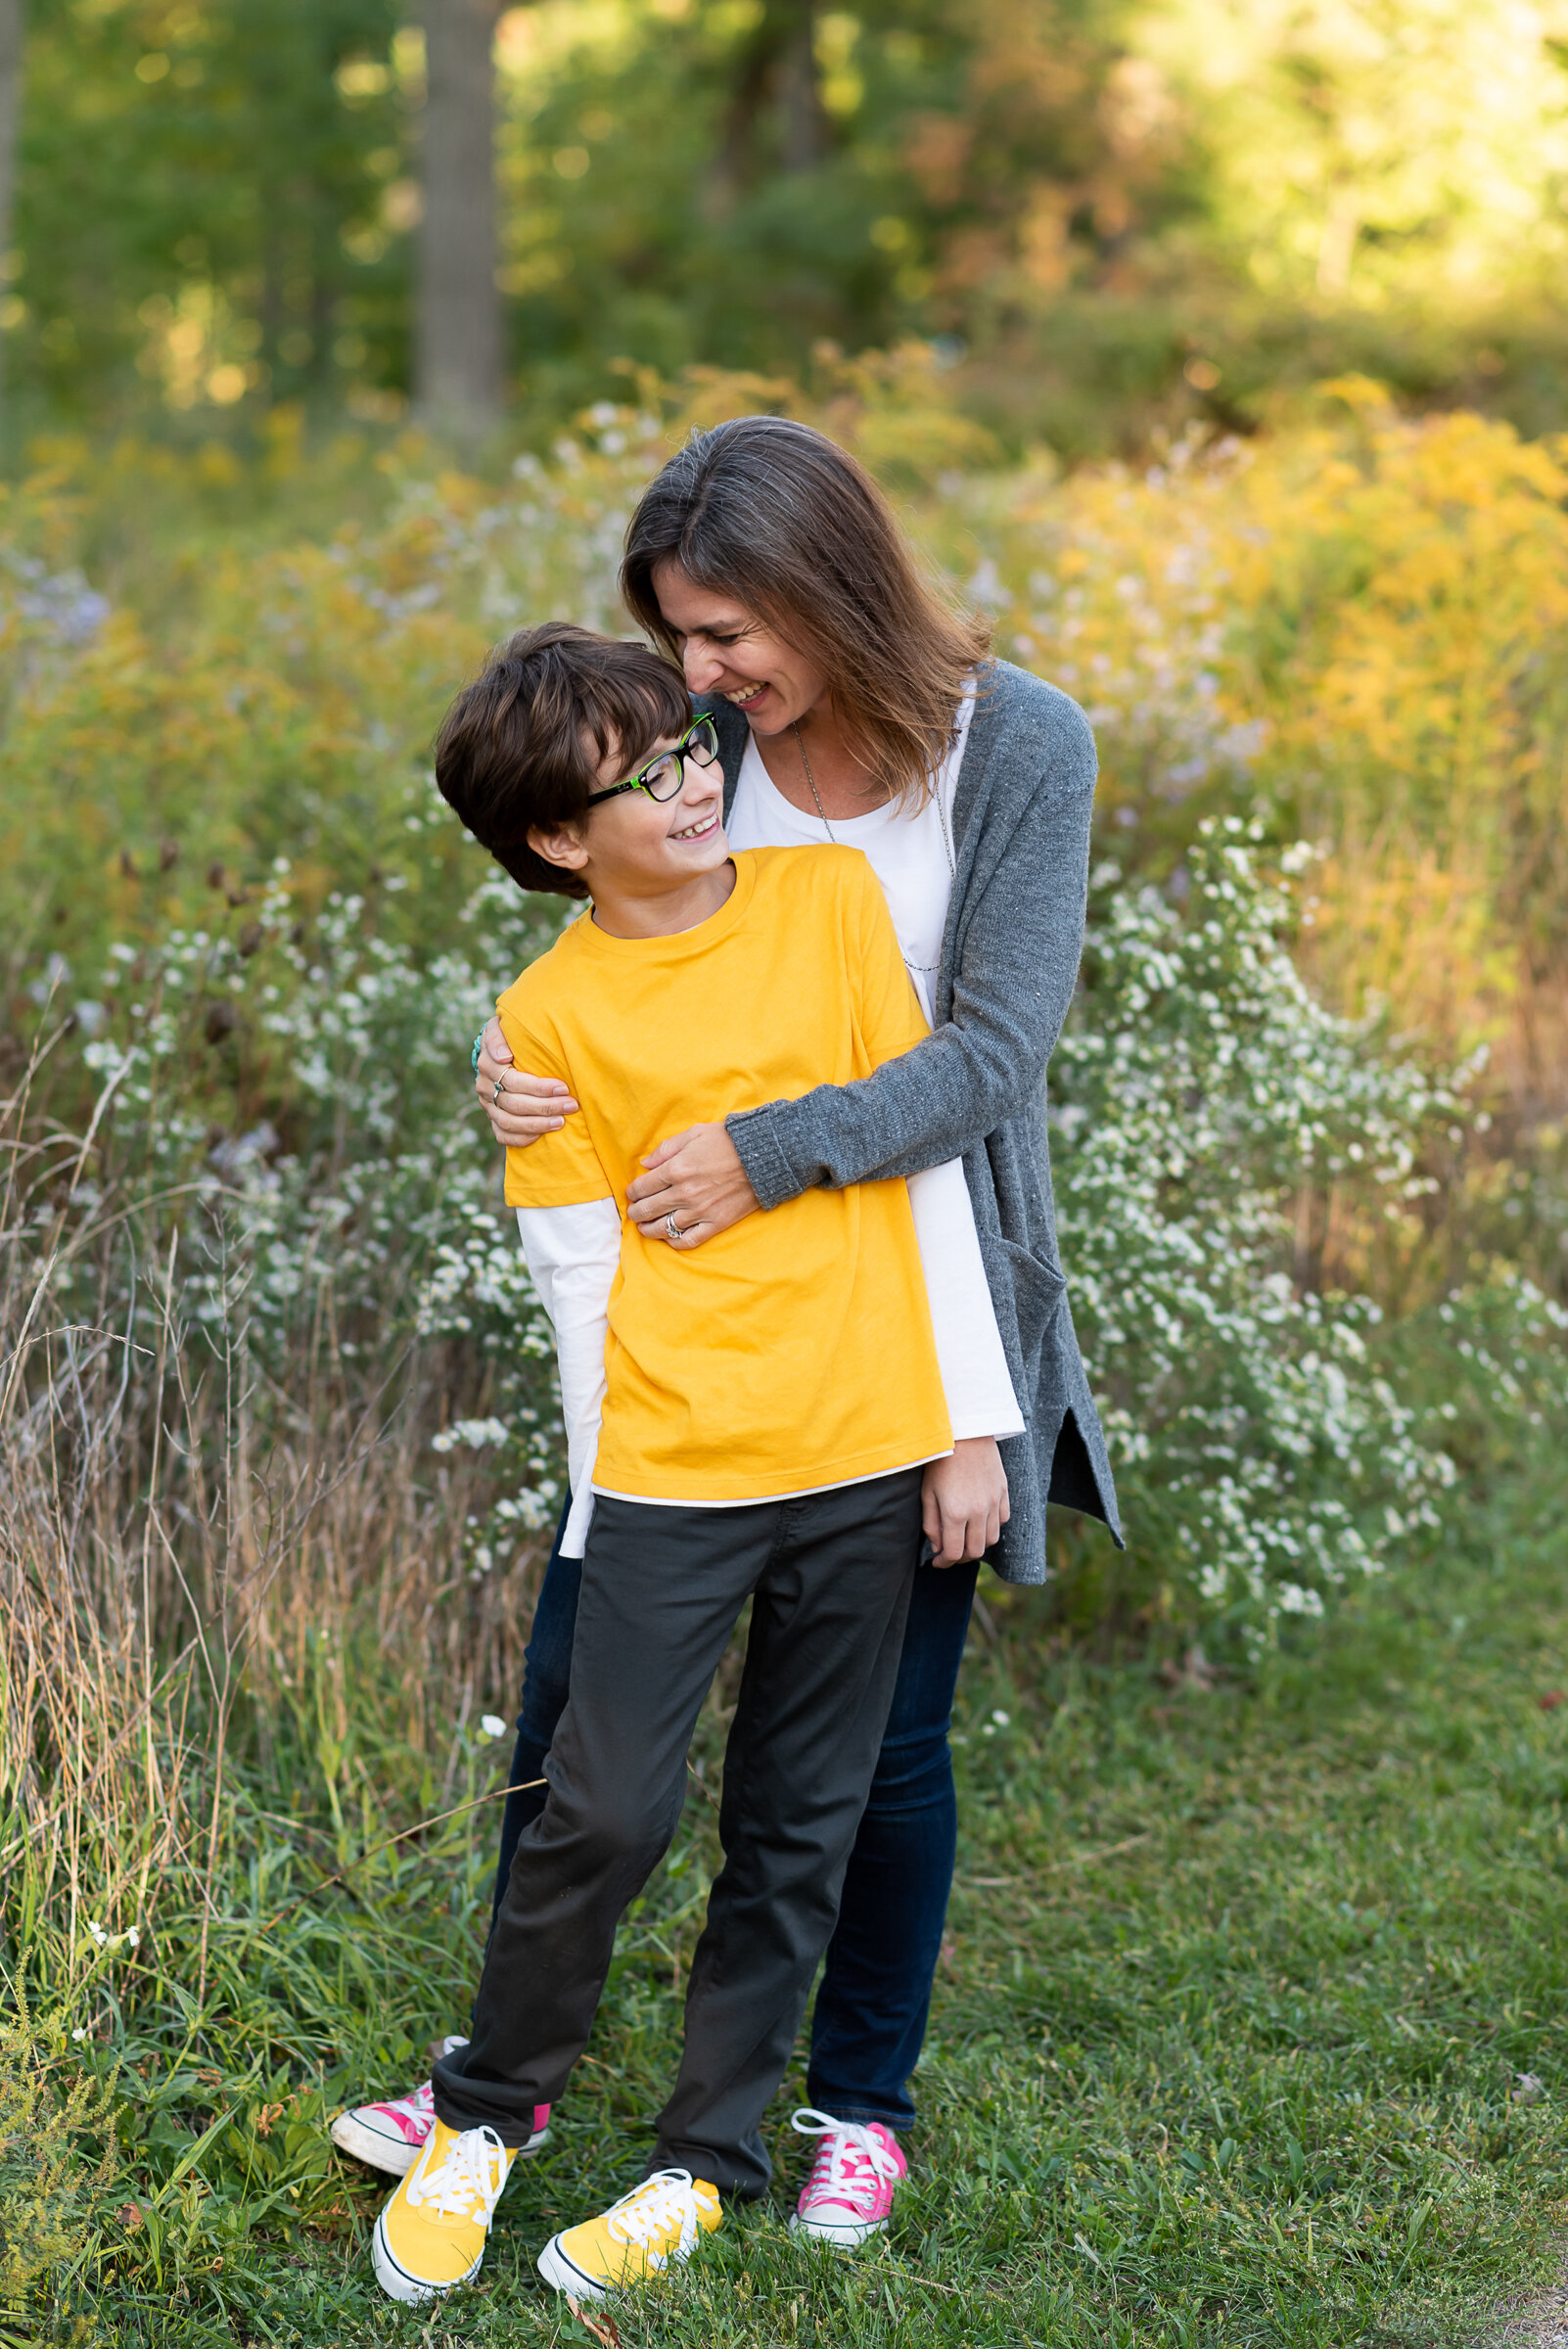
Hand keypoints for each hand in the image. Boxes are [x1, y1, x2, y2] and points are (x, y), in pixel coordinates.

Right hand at [475, 1015, 578, 1148]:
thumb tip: (503, 1057)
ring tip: (561, 1121)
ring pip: (509, 1122)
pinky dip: (522, 1138)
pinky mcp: (492, 1119)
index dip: (538, 1087)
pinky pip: (503, 1135)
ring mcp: (487, 1105)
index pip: (512, 1080)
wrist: (500, 1049)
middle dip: (546, 1106)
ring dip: (538, 1124)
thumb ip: (499, 1036)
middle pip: (514, 1103)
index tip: (563, 1086)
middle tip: (571, 1105)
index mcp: (488, 1064)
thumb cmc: (510, 1035)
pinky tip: (541, 1136)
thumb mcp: (502, 1026)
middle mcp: (484, 1086)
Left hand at [625, 1122, 760, 1248]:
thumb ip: (666, 1149)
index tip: (632, 1193)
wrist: (764, 1156)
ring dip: (648, 1230)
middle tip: (634, 1212)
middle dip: (635, 1212)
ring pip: (663, 1228)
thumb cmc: (728, 1141)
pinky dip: (674, 1242)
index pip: (642, 1186)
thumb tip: (645, 1164)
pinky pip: (689, 1240)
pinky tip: (669, 1238)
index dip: (632, 1192)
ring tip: (644, 1228)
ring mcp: (700, 1211)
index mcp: (676, 1169)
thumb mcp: (694, 1133)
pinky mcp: (716, 1223)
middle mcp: (684, 1193)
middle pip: (648, 1209)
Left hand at [922, 1438, 1009, 1568]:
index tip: (937, 1561)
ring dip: (977, 1544)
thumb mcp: (927, 1492)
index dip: (944, 1563)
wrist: (965, 1432)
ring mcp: (994, 1502)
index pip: (954, 1553)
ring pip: (991, 1539)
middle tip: (950, 1553)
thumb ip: (931, 1523)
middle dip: (961, 1558)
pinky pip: (1003, 1520)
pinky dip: (992, 1527)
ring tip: (965, 1538)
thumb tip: (936, 1547)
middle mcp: (978, 1512)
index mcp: (955, 1513)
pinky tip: (980, 1521)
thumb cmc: (940, 1460)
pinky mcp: (1004, 1492)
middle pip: (975, 1551)